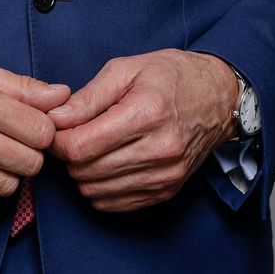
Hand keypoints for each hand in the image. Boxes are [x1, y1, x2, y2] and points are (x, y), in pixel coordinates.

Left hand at [46, 49, 239, 211]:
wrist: (219, 97)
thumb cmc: (172, 76)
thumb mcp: (127, 69)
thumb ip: (88, 97)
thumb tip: (55, 119)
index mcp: (146, 113)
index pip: (81, 147)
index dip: (59, 140)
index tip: (58, 128)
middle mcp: (159, 149)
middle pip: (86, 172)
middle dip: (70, 156)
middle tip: (74, 135)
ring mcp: (165, 175)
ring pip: (96, 192)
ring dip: (84, 173)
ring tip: (92, 148)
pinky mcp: (167, 190)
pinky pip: (115, 204)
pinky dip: (102, 188)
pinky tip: (107, 164)